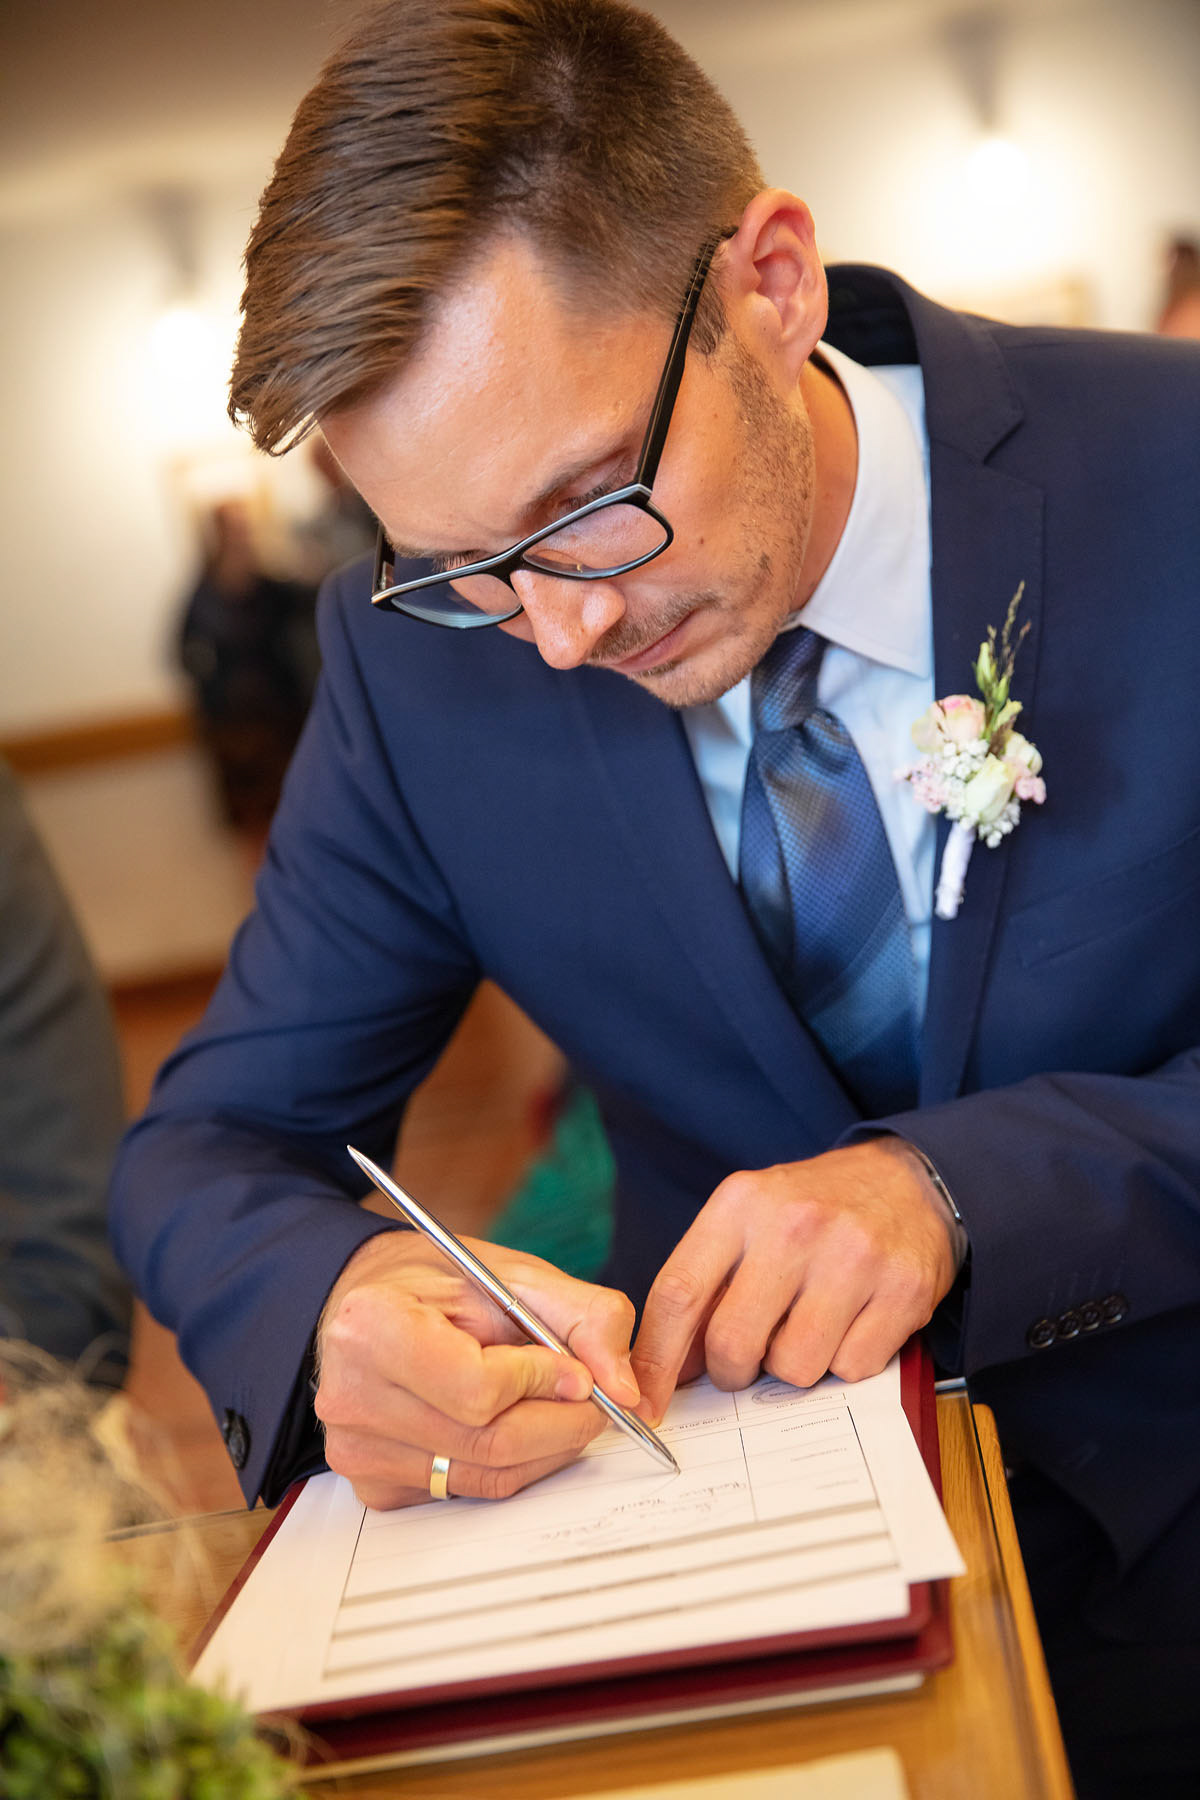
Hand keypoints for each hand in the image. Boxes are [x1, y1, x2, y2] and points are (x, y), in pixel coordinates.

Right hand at [314, 1230, 637, 1509]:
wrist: (367, 1301)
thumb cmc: (435, 1282)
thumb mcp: (512, 1273)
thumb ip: (585, 1317)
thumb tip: (626, 1389)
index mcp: (372, 1329)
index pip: (479, 1388)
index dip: (543, 1382)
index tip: (573, 1369)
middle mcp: (351, 1397)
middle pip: (489, 1443)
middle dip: (561, 1424)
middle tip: (593, 1401)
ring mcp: (358, 1450)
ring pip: (485, 1476)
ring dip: (543, 1449)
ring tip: (557, 1409)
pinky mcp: (373, 1485)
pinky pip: (465, 1491)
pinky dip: (508, 1466)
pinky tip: (511, 1425)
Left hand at [632, 1139, 960, 1420]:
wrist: (906, 1181)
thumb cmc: (814, 1208)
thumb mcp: (748, 1220)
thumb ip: (705, 1285)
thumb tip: (667, 1369)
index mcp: (741, 1203)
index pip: (678, 1293)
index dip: (655, 1359)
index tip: (644, 1401)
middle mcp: (794, 1224)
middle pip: (733, 1343)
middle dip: (734, 1370)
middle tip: (751, 1355)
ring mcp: (853, 1257)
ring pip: (794, 1368)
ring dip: (795, 1365)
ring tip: (809, 1323)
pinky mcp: (903, 1289)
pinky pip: (852, 1369)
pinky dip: (846, 1360)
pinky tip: (852, 1321)